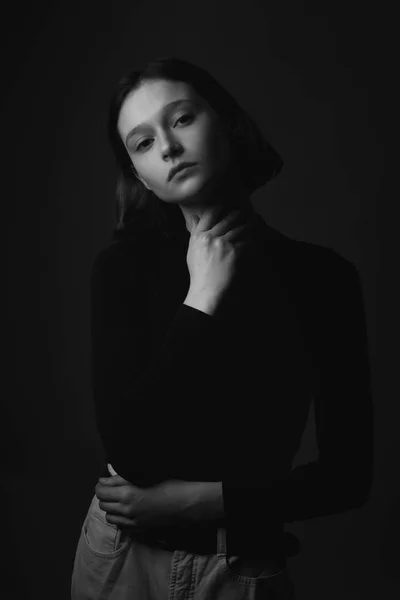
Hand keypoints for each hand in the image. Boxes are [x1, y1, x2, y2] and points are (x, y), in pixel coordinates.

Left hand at [94, 464, 210, 529]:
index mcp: (127, 494)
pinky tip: (126, 512)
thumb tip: (105, 479)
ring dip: (111, 507)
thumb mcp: (143, 477)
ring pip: (109, 517)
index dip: (100, 485)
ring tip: (119, 500)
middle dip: (104, 495)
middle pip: (102, 504)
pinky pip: (120, 526)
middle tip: (112, 489)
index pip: (100, 492)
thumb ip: (121, 478)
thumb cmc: (167, 484)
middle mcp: (126, 511)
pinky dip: (119, 518)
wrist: (185, 503)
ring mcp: (132, 522)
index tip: (105, 481)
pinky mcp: (139, 529)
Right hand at [186, 207, 253, 298]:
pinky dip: (250, 240)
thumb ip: (195, 231)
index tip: (224, 204)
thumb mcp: (192, 249)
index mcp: (199, 235)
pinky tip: (255, 238)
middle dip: (238, 214)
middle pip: (227, 220)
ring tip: (253, 221)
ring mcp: (223, 244)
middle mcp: (211, 237)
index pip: (209, 215)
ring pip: (239, 229)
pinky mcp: (234, 252)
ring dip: (247, 224)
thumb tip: (194, 217)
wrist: (207, 287)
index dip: (219, 207)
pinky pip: (245, 242)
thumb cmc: (198, 270)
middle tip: (244, 211)